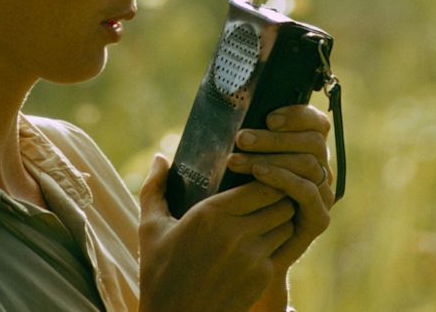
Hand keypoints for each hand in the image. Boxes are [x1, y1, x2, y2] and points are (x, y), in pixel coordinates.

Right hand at [138, 154, 295, 311]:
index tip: (256, 172)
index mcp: (209, 215)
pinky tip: (263, 236)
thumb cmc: (159, 272)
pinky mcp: (262, 277)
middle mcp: (235, 234)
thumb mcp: (150, 228)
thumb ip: (154, 188)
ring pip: (285, 224)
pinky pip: (281, 248)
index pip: (259, 185)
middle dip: (276, 193)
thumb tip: (159, 158)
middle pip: (279, 201)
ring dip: (280, 216)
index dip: (264, 176)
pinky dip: (276, 239)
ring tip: (267, 210)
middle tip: (266, 187)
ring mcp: (253, 258)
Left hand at [226, 104, 333, 271]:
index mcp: (305, 149)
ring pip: (308, 163)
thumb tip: (226, 107)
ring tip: (236, 160)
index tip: (268, 117)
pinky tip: (258, 173)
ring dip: (271, 156)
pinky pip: (308, 191)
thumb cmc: (232, 196)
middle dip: (273, 137)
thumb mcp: (236, 160)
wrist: (239, 247)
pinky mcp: (318, 218)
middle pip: (312, 141)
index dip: (297, 115)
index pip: (316, 123)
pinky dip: (283, 178)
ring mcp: (322, 194)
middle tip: (240, 139)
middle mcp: (320, 169)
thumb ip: (241, 138)